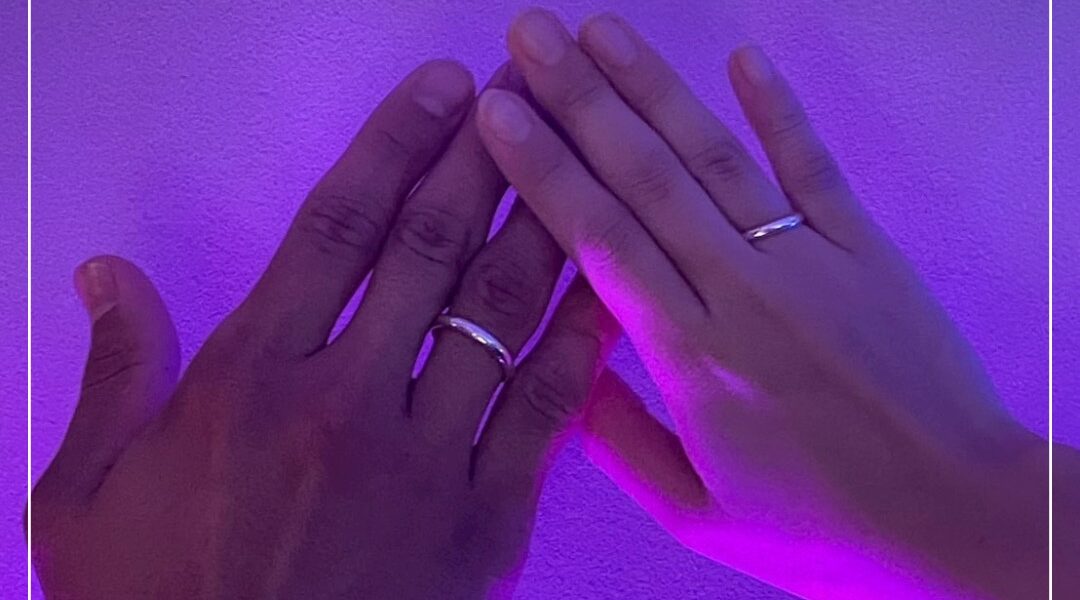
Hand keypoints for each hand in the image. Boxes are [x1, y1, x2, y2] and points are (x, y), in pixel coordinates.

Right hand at [31, 60, 618, 598]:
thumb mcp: (89, 498)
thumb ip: (114, 375)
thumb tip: (108, 277)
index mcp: (251, 381)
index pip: (337, 227)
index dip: (396, 145)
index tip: (441, 91)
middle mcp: (347, 403)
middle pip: (430, 249)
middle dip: (485, 159)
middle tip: (527, 97)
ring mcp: (426, 462)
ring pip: (499, 314)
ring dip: (541, 225)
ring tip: (576, 159)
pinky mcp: (487, 523)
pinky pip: (546, 412)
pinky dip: (580, 343)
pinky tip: (605, 288)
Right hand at [474, 10, 1066, 598]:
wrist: (959, 517)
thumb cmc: (824, 528)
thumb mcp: (701, 516)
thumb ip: (621, 444)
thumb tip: (557, 379)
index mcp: (692, 360)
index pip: (599, 241)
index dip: (544, 168)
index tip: (498, 110)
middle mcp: (742, 294)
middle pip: (645, 179)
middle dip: (579, 99)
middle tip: (530, 33)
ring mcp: (809, 262)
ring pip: (714, 159)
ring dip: (654, 87)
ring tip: (600, 30)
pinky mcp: (867, 249)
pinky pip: (813, 167)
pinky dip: (777, 109)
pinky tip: (741, 56)